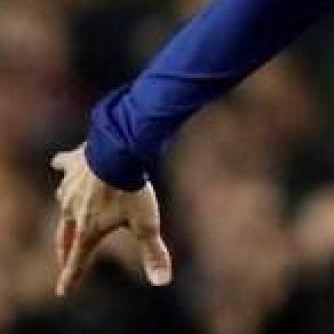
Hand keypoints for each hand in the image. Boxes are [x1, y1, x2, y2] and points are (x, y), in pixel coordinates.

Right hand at [50, 144, 172, 295]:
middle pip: (64, 236)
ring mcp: (69, 187)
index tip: (63, 292)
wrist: (118, 153)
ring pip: (63, 201)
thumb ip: (153, 253)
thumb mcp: (146, 224)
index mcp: (87, 229)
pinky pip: (64, 166)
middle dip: (64, 250)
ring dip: (65, 208)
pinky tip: (57, 163)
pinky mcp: (73, 165)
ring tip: (67, 212)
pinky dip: (62, 166)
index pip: (77, 260)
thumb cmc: (132, 190)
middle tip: (64, 259)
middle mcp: (72, 210)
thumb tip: (162, 282)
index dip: (71, 277)